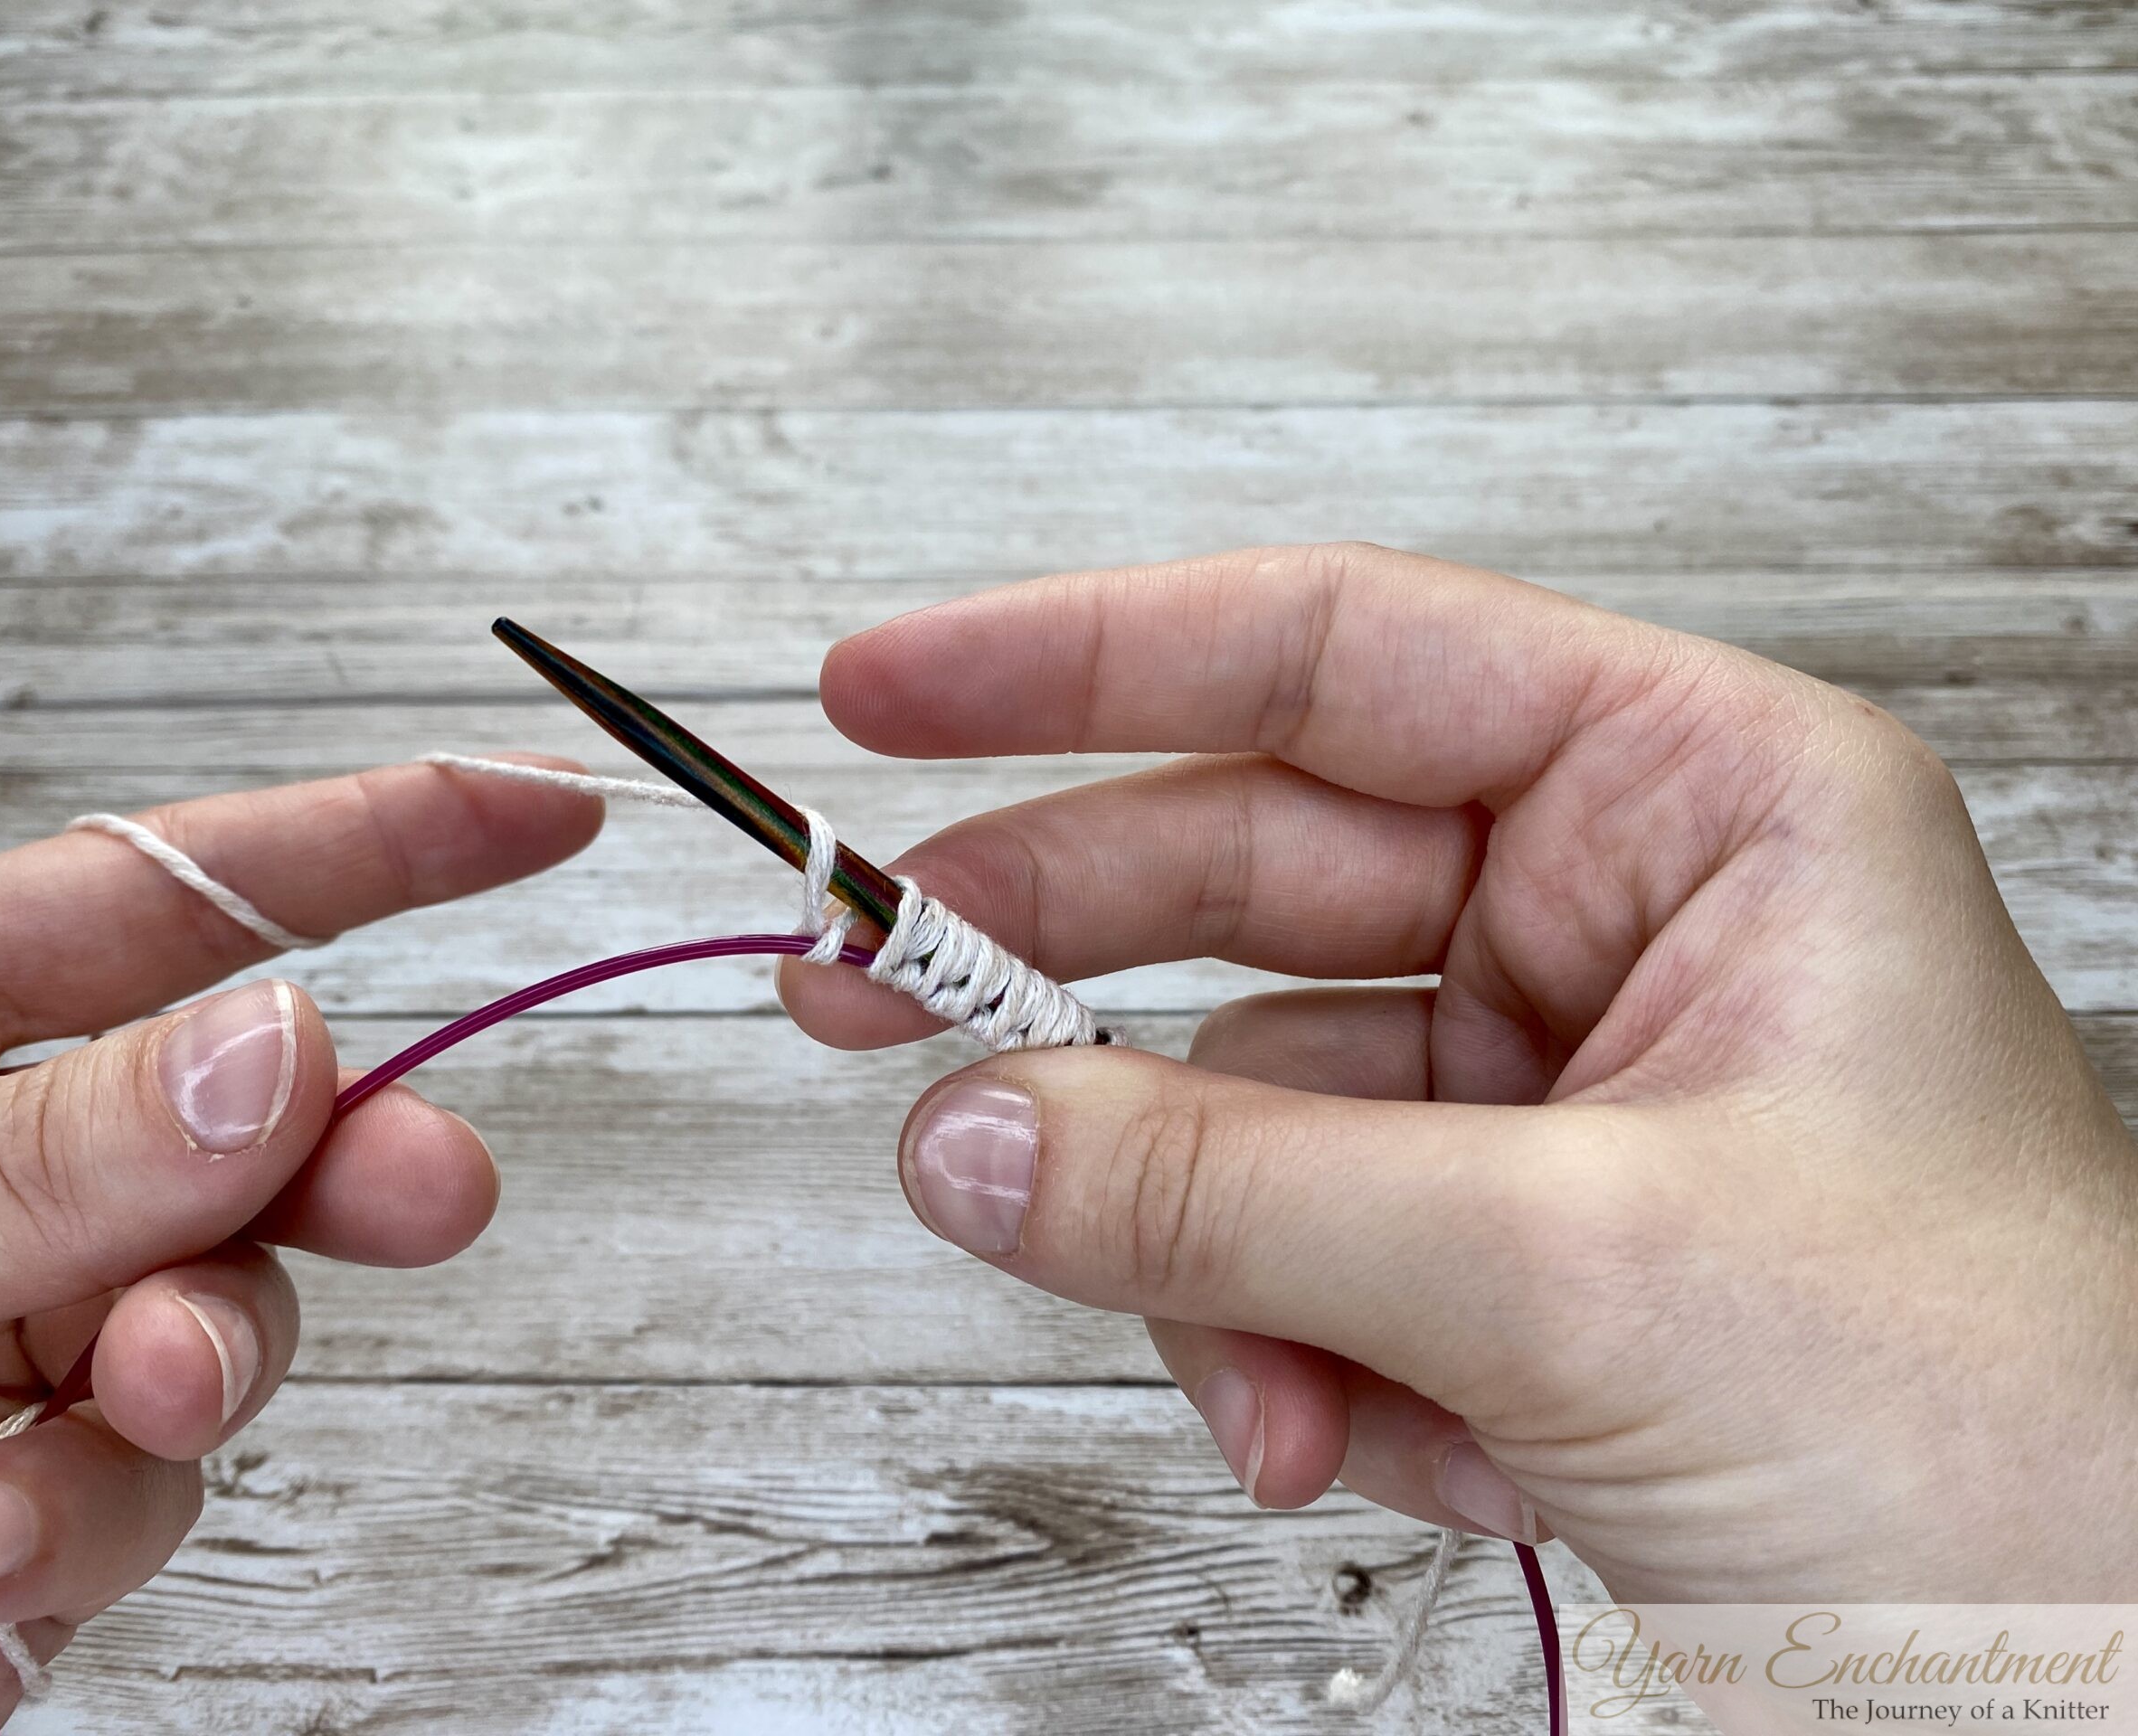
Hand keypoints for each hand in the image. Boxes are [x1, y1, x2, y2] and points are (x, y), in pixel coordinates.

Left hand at [0, 760, 597, 1728]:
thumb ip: (15, 1159)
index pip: (167, 894)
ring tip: (98, 1406)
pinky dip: (71, 1521)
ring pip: (217, 1324)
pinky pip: (133, 1496)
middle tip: (425, 1196)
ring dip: (185, 1368)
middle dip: (348, 1157)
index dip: (375, 840)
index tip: (543, 815)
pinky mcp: (8, 1521)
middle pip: (245, 1124)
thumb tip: (282, 1047)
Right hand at [782, 544, 2137, 1601]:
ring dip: (1209, 1264)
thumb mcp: (1580, 1273)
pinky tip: (1366, 1452)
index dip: (1087, 661)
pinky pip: (1294, 1254)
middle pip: (1248, 881)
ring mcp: (1551, 1091)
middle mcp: (1616, 917)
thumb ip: (1236, 1190)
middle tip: (867, 998)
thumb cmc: (2010, 1436)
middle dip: (1065, 972)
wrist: (2102, 1695)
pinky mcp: (1507, 1249)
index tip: (888, 694)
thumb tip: (963, 1131)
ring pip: (1252, 1110)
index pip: (1336, 657)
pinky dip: (1284, 1362)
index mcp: (1701, 803)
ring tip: (1267, 1402)